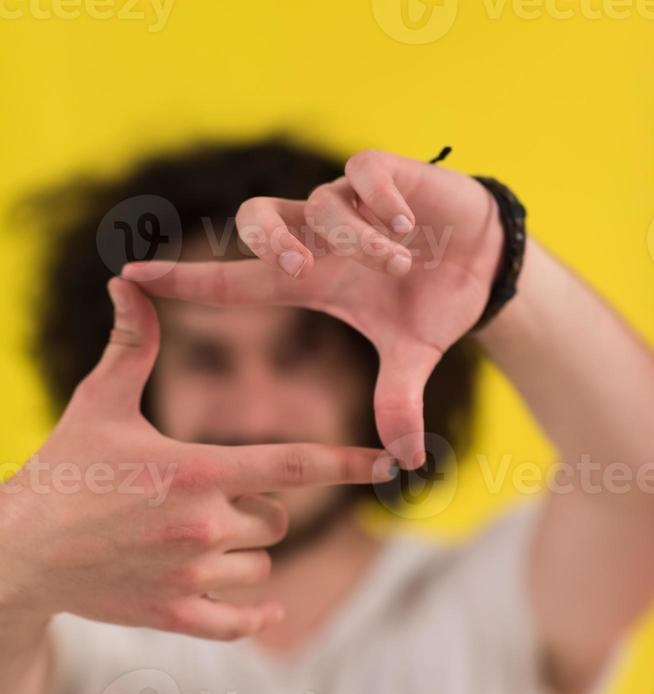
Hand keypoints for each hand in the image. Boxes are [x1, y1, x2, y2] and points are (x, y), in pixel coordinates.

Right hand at [0, 279, 392, 640]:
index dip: (347, 462)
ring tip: (198, 542)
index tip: (389, 464)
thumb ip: (132, 348)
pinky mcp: (174, 616)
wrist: (18, 550)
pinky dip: (255, 614)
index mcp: (196, 470)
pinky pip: (240, 623)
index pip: (293, 465)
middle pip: (278, 518)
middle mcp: (203, 526)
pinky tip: (263, 606)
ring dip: (246, 553)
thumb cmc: (62, 471)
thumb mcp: (99, 405)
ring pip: (260, 566)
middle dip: (261, 508)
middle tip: (214, 502)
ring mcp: (190, 577)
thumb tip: (130, 283)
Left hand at [122, 149, 503, 466]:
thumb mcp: (412, 355)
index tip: (131, 277)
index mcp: (311, 279)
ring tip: (399, 268)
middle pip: (257, 220)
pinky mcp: (387, 173)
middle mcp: (319, 237)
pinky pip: (364, 171)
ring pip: (321, 203)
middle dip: (270, 242)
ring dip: (358, 239)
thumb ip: (398, 398)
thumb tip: (407, 462)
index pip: (235, 279)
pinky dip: (380, 200)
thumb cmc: (432, 303)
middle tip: (299, 270)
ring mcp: (350, 203)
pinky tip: (406, 225)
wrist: (482, 262)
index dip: (184, 279)